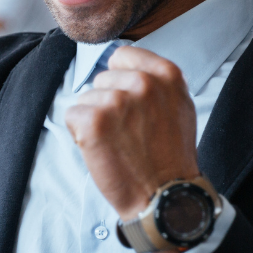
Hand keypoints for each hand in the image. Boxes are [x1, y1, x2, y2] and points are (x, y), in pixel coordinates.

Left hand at [65, 46, 197, 223]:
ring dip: (95, 121)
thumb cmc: (171, 157)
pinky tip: (102, 150)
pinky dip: (80, 134)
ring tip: (118, 144)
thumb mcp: (179, 107)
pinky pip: (72, 115)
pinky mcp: (94, 122)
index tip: (129, 103)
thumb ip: (157, 83)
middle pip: (102, 79)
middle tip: (127, 132)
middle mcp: (143, 83)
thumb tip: (128, 69)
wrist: (164, 196)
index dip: (120, 81)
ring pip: (86, 98)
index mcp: (167, 75)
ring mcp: (117, 101)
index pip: (122, 56)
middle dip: (108, 103)